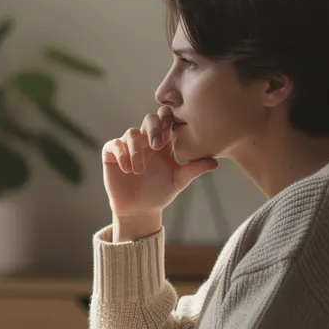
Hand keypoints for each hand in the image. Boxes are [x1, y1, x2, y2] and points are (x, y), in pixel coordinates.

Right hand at [102, 105, 219, 217]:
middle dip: (153, 128)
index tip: (172, 129)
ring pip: (131, 133)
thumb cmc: (161, 193)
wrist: (141, 209)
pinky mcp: (112, 155)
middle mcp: (146, 140)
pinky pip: (114, 145)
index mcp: (164, 141)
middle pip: (149, 119)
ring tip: (140, 170)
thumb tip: (215, 162)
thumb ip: (194, 170)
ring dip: (136, 148)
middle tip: (157, 145)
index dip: (169, 119)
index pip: (166, 120)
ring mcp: (128, 146)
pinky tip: (128, 169)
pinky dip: (121, 154)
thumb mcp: (179, 181)